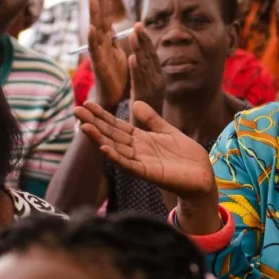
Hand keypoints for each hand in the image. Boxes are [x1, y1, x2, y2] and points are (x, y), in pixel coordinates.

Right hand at [74, 100, 215, 199]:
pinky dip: (116, 157)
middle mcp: (137, 150)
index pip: (117, 125)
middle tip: (76, 111)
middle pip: (111, 135)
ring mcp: (141, 162)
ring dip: (100, 139)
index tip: (87, 103)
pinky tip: (104, 149)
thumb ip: (152, 119)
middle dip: (94, 123)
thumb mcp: (167, 131)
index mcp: (141, 139)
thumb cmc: (186, 156)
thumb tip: (135, 103)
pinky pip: (129, 165)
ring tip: (84, 127)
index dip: (102, 115)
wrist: (203, 175)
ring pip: (116, 149)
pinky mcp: (149, 173)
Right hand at [87, 0, 128, 111]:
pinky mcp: (98, 64)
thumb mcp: (122, 55)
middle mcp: (102, 43)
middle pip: (100, 18)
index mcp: (108, 41)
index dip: (105, 1)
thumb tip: (123, 28)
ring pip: (95, 30)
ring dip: (93, 14)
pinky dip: (92, 39)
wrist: (113, 98)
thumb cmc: (117, 77)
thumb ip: (120, 42)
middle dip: (100, 0)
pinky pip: (94, 50)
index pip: (107, 16)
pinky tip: (91, 28)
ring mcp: (98, 52)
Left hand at [128, 20, 164, 111]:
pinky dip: (136, 70)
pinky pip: (139, 83)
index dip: (145, 41)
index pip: (151, 57)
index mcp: (158, 80)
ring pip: (144, 68)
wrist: (156, 139)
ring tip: (134, 34)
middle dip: (143, 41)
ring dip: (139, 50)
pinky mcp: (144, 100)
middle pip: (149, 59)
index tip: (139, 26)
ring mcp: (152, 91)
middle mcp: (157, 83)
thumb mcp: (151, 97)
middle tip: (137, 24)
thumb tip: (142, 71)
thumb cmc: (151, 117)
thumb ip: (147, 83)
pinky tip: (132, 58)